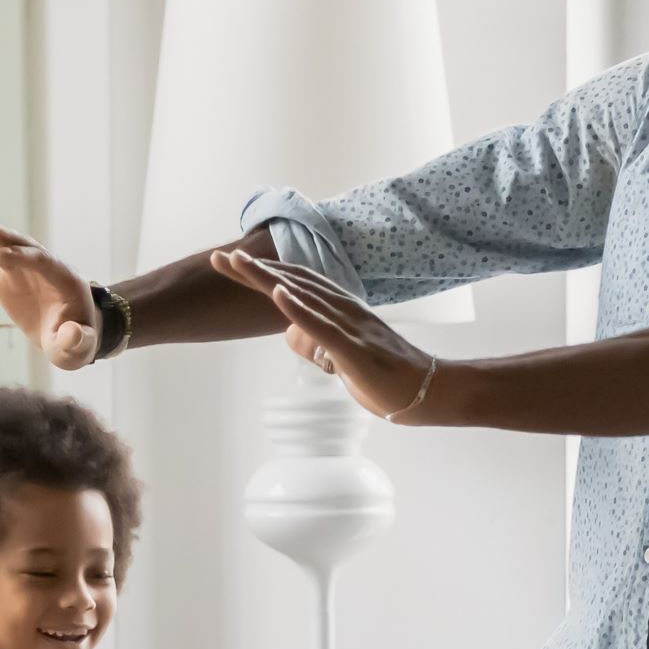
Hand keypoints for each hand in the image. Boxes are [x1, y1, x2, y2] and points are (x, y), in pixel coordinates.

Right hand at [0, 202, 98, 369]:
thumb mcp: (79, 348)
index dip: (22, 257)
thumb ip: (77, 341)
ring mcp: (23, 266)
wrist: (67, 335)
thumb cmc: (75, 343)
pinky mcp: (5, 270)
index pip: (44, 263)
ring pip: (1, 242)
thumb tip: (73, 333)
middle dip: (0, 235)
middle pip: (22, 245)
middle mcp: (44, 266)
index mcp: (65, 280)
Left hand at [207, 250, 438, 421]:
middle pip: (293, 283)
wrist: (430, 392)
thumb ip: (322, 344)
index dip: (265, 273)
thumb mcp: (346, 358)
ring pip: (303, 296)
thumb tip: (300, 342)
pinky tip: (277, 292)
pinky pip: (322, 325)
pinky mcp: (355, 348)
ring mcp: (350, 327)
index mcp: (344, 311)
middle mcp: (346, 310)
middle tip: (219, 256)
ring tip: (236, 263)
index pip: (298, 284)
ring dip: (268, 278)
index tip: (233, 264)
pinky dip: (298, 308)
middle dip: (254, 270)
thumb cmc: (390, 379)